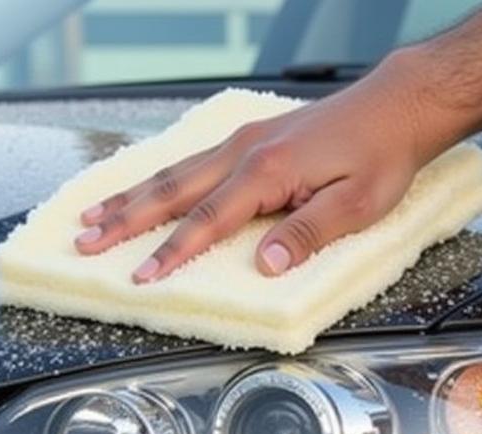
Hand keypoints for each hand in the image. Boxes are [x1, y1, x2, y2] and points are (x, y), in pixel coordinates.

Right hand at [73, 52, 445, 283]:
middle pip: (172, 190)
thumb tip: (265, 265)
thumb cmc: (381, 157)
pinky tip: (146, 187)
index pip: (206, 220)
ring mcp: (244, 141)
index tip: (141, 277)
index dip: (171, 252)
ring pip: (175, 171)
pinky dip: (160, 177)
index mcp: (266, 172)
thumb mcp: (355, 206)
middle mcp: (244, 151)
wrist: (396, 107)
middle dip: (125, 219)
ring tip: (94, 215)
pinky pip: (193, 159)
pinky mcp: (253, 139)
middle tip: (85, 242)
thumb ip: (307, 234)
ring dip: (131, 196)